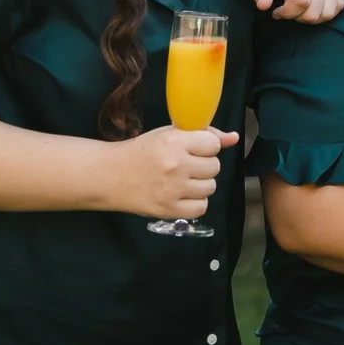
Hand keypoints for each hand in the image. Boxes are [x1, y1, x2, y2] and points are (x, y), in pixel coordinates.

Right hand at [114, 125, 239, 220]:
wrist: (109, 176)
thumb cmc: (142, 151)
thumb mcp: (169, 135)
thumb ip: (204, 134)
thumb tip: (234, 138)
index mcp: (175, 142)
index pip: (214, 145)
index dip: (206, 147)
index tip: (194, 149)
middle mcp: (176, 166)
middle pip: (215, 167)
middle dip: (204, 165)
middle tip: (186, 165)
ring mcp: (173, 190)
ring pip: (211, 187)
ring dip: (201, 184)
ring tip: (183, 180)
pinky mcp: (168, 210)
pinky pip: (201, 208)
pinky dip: (196, 203)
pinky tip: (183, 195)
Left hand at [242, 0, 343, 21]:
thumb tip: (263, 5)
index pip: (302, 1)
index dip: (287, 13)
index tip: (275, 11)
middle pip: (315, 11)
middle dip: (297, 16)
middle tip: (284, 8)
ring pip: (329, 12)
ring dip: (311, 16)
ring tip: (297, 6)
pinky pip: (339, 5)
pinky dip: (326, 12)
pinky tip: (310, 7)